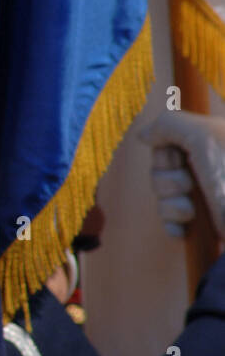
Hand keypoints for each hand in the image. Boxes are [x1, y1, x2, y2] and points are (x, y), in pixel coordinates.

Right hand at [139, 111, 224, 238]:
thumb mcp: (207, 137)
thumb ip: (170, 126)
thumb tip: (144, 133)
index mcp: (212, 141)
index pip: (168, 140)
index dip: (165, 151)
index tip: (180, 155)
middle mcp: (209, 165)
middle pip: (161, 169)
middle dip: (167, 181)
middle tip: (188, 184)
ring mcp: (209, 195)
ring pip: (164, 197)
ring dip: (171, 205)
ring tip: (191, 211)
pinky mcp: (209, 221)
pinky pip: (174, 222)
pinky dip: (174, 226)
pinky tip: (182, 229)